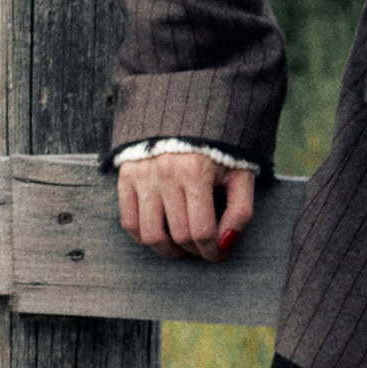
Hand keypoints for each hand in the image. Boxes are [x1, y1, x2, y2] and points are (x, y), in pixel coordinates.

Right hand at [117, 151, 255, 261]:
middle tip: (203, 248)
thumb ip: (240, 211)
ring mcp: (142, 175)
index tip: (218, 255)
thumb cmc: (220, 149)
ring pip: (150, 234)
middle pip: (178, 235)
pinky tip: (160, 235)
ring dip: (169, 250)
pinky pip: (128, 221)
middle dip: (195, 251)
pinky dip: (143, 237)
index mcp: (196, 172)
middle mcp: (166, 174)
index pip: (202, 231)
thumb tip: (224, 245)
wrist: (186, 112)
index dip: (212, 252)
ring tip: (181, 247)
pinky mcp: (126, 175)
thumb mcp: (240, 175)